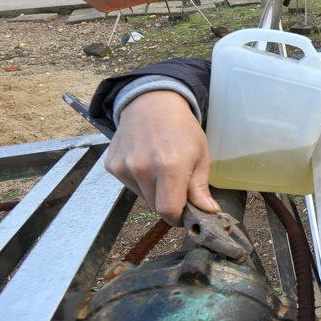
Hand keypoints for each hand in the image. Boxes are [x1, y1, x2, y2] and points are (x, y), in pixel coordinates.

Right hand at [105, 90, 218, 224]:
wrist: (151, 103)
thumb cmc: (183, 129)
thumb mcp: (201, 155)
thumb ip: (200, 187)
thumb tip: (209, 212)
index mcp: (169, 167)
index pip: (169, 211)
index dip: (179, 217)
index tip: (186, 214)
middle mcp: (142, 169)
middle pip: (156, 206)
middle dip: (169, 203)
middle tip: (178, 188)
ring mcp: (124, 167)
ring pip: (143, 197)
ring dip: (154, 193)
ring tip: (162, 170)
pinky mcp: (112, 166)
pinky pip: (130, 186)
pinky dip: (140, 182)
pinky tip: (147, 163)